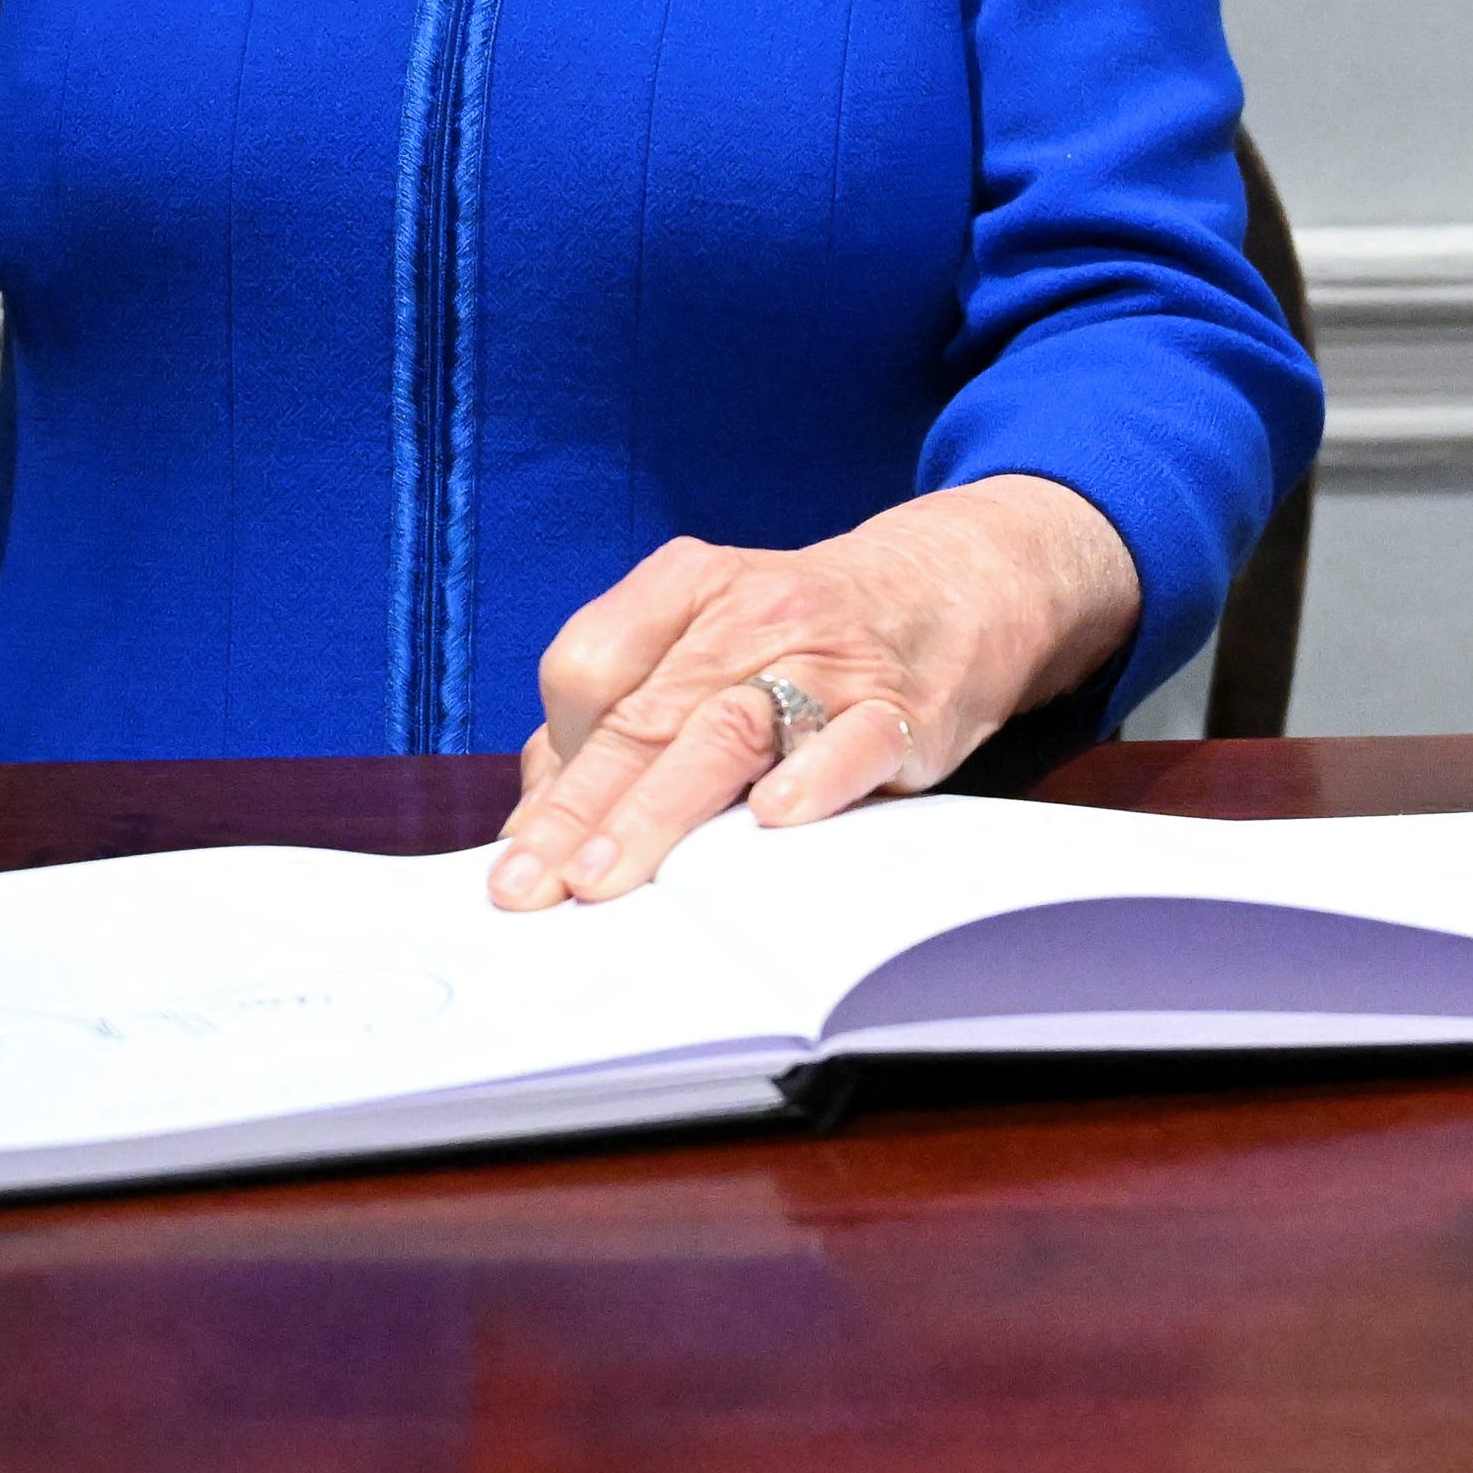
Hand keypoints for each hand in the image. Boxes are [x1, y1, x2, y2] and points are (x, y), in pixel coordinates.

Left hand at [487, 474, 1140, 908]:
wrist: (946, 591)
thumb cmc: (798, 638)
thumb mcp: (704, 643)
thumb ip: (619, 716)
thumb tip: (533, 820)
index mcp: (687, 585)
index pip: (588, 664)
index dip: (553, 755)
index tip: (525, 844)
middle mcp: (750, 611)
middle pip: (645, 712)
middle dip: (579, 808)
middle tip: (530, 886)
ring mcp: (827, 657)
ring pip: (728, 729)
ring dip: (658, 809)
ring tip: (607, 876)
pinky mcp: (899, 706)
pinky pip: (851, 741)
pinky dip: (811, 779)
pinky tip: (771, 821)